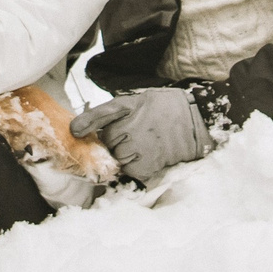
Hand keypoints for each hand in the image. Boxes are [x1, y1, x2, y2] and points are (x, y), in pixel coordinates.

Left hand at [69, 88, 213, 183]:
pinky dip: (136, 167)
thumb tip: (93, 127)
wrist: (197, 122)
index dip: (86, 122)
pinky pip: (131, 170)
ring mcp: (138, 146)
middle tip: (134, 136)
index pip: (102, 113)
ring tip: (144, 146)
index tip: (74, 130)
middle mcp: (131, 125)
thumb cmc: (169, 110)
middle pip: (108, 141)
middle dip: (115, 141)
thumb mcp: (142, 100)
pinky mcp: (147, 165)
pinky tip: (149, 156)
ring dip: (126, 155)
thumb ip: (118, 112)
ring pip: (118, 158)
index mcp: (130, 106)